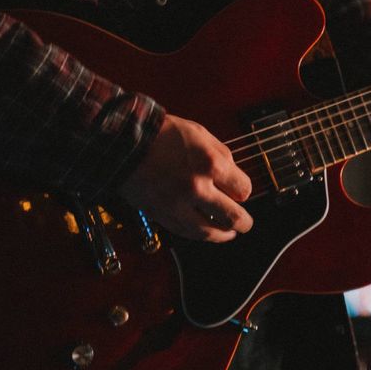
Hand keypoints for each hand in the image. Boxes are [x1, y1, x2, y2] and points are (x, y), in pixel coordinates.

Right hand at [119, 114, 253, 241]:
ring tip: (229, 233)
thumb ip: (222, 156)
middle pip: (232, 216)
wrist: (124, 144)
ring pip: (209, 232)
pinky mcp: (162, 215)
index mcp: (211, 164)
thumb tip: (234, 176)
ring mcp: (178, 205)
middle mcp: (197, 188)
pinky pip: (186, 233)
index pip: (243, 190)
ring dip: (224, 235)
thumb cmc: (162, 134)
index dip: (244, 191)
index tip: (241, 191)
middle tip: (246, 224)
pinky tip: (206, 232)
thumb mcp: (201, 134)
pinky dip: (199, 235)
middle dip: (243, 222)